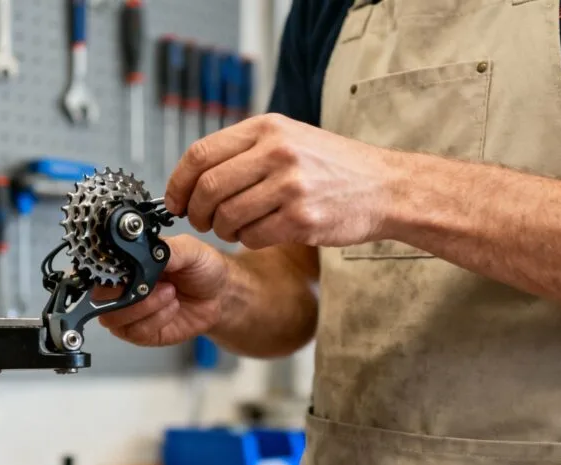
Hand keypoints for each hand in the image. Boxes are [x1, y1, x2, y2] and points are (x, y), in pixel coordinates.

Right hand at [96, 235, 226, 346]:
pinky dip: (156, 319)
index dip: (110, 274)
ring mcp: (130, 312)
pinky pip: (135, 332)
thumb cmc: (202, 268)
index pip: (101, 270)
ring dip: (144, 307)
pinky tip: (173, 307)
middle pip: (100, 298)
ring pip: (114, 318)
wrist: (220, 295)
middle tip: (159, 284)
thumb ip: (166, 249)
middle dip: (128, 293)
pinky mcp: (142, 332)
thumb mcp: (190, 249)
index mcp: (127, 264)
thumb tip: (144, 249)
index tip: (130, 272)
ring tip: (171, 294)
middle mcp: (123, 288)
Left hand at [165, 113, 395, 249]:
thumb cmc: (332, 166)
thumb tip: (191, 177)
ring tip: (235, 228)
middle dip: (197, 211)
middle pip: (208, 188)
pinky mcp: (302, 219)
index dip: (178, 182)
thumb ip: (244, 150)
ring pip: (227, 217)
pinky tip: (260, 234)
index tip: (175, 201)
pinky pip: (252, 237)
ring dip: (223, 230)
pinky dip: (248, 241)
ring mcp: (290, 186)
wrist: (385, 186)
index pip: (200, 154)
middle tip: (202, 221)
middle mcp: (277, 152)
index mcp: (267, 127)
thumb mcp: (289, 138)